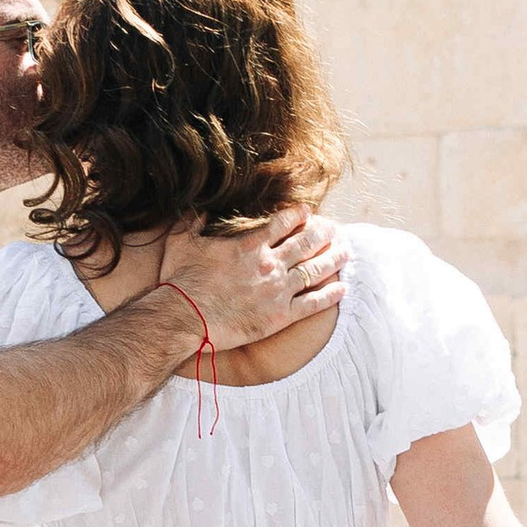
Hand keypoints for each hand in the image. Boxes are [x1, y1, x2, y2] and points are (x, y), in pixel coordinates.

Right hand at [160, 209, 344, 352]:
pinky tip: (343, 288)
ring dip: (333, 259)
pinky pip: (313, 304)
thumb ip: (192, 221)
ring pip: (314, 270)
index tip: (308, 213)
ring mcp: (278, 291)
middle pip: (305, 244)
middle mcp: (269, 265)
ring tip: (346, 252)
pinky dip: (330, 295)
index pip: (282, 224)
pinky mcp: (280, 317)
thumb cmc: (180, 281)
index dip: (298, 216)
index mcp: (249, 246)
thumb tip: (199, 207)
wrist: (184, 318)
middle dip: (323, 234)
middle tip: (335, 229)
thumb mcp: (181, 242)